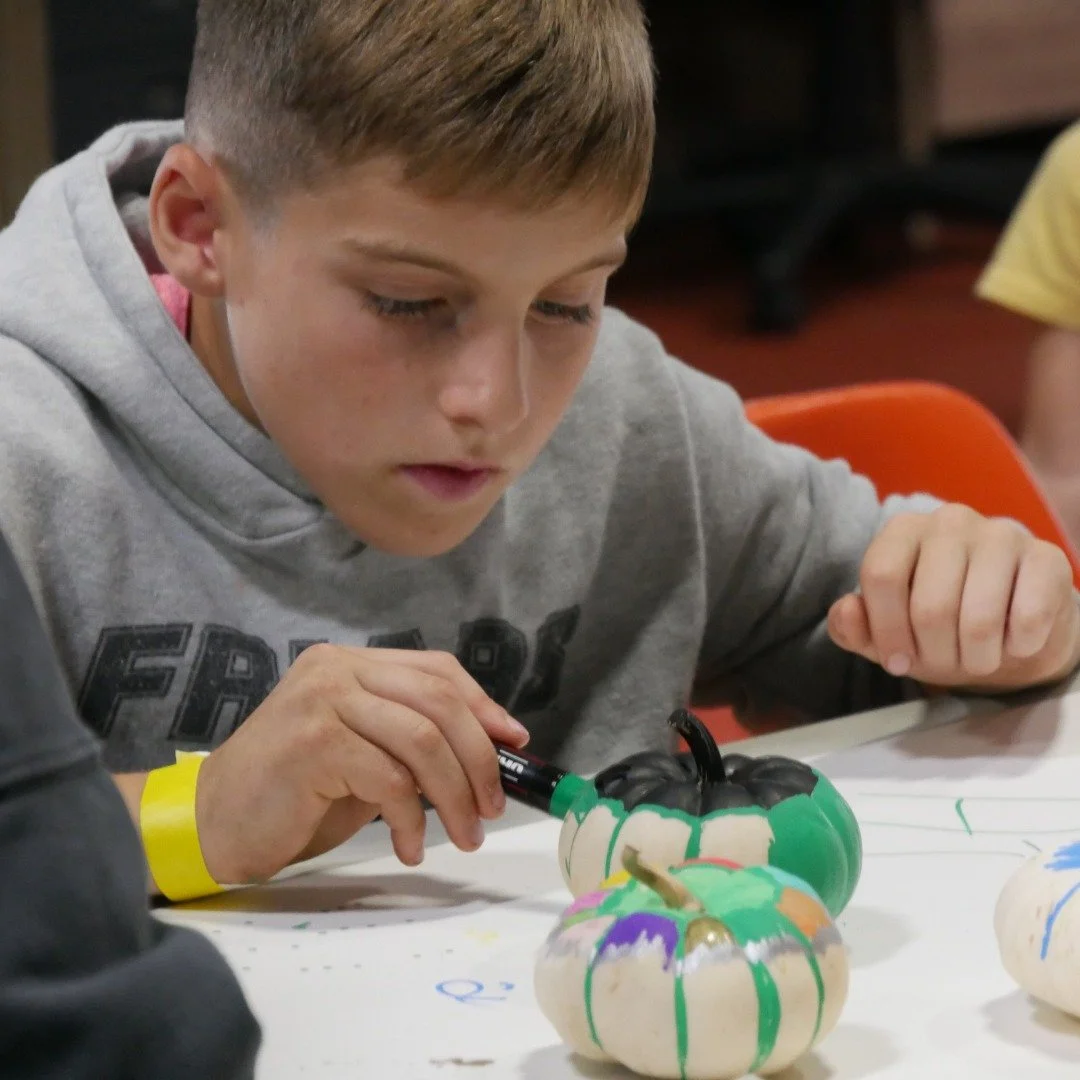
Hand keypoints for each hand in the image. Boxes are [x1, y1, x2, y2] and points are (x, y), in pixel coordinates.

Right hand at [193, 646, 528, 884]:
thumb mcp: (363, 753)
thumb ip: (412, 739)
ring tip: (465, 833)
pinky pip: (390, 780)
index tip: (515, 742)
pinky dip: (413, 820)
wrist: (215, 822)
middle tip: (491, 807)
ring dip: (456, 795)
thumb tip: (491, 751)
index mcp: (352, 663)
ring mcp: (322, 701)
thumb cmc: (295, 793)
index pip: (437, 670)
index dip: (484, 705)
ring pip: (423, 740)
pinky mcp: (313, 744)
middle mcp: (337, 670)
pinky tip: (410, 846)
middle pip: (438, 702)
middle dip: (479, 757)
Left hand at [828, 504, 1079, 690]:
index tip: (897, 661)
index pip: (882, 575)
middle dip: (935, 653)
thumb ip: (852, 627)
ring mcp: (1001, 534)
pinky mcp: (1047, 558)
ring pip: (978, 618)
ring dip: (976, 658)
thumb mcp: (886, 634)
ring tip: (977, 660)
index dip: (887, 630)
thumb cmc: (939, 628)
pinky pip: (1027, 617)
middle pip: (930, 605)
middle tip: (945, 665)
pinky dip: (1017, 648)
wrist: (1011, 629)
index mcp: (903, 531)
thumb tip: (846, 611)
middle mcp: (950, 521)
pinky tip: (1013, 644)